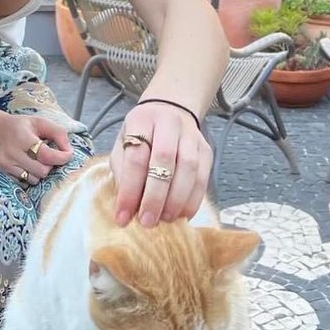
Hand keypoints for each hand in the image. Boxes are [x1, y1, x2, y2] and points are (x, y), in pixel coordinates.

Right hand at [0, 113, 73, 184]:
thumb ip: (58, 133)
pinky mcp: (3, 172)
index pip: (46, 155)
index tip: (68, 154)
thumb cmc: (21, 126)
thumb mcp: (41, 122)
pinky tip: (28, 164)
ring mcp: (6, 165)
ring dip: (41, 171)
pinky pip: (25, 182)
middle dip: (50, 164)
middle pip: (43, 170)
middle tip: (49, 155)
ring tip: (36, 159)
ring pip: (35, 179)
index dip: (61, 157)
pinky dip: (31, 175)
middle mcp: (12, 153)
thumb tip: (69, 151)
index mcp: (22, 137)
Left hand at [109, 100, 211, 226]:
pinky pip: (203, 177)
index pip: (136, 157)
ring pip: (188, 168)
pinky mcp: (206, 149)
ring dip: (176, 200)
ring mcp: (191, 135)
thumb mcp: (122, 143)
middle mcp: (168, 123)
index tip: (122, 217)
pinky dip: (193, 199)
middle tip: (147, 221)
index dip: (129, 190)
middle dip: (155, 196)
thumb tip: (127, 205)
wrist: (170, 108)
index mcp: (142, 120)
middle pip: (164, 160)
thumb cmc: (142, 133)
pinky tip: (182, 214)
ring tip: (164, 219)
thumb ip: (122, 171)